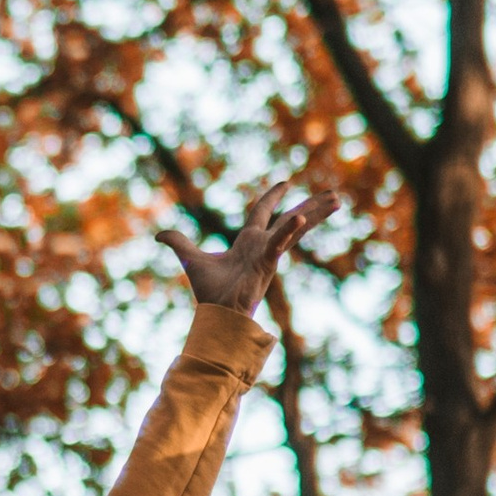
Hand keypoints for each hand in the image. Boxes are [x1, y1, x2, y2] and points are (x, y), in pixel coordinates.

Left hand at [157, 178, 336, 314]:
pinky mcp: (267, 263)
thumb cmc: (210, 291)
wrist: (216, 313)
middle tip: (334, 195)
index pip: (264, 212)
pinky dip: (289, 231)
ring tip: (336, 199)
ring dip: (314, 213)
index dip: (274, 197)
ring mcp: (268, 253)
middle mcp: (263, 245)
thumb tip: (159, 235)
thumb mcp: (191, 258)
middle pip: (292, 218)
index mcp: (249, 241)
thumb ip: (178, 243)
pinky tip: (300, 219)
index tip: (287, 183)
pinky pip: (279, 243)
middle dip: (312, 206)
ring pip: (295, 227)